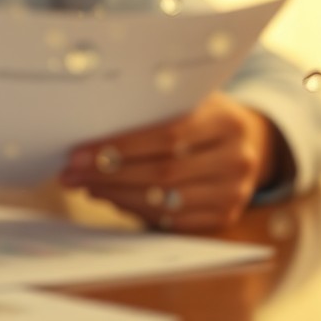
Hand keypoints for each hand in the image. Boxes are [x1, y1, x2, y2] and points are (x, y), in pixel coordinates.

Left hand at [58, 93, 280, 231]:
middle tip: (71, 174)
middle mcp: (237, 160)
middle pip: (163, 173)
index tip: (78, 154)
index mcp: (227, 122)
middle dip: (108, 175)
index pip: (166, 137)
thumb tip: (91, 128)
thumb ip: (151, 110)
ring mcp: (234, 193)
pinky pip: (173, 220)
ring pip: (165, 200)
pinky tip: (111, 198)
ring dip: (116, 195)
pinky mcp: (224, 216)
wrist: (249, 141)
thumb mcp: (187, 100)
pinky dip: (136, 210)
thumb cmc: (200, 115)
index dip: (118, 148)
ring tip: (85, 185)